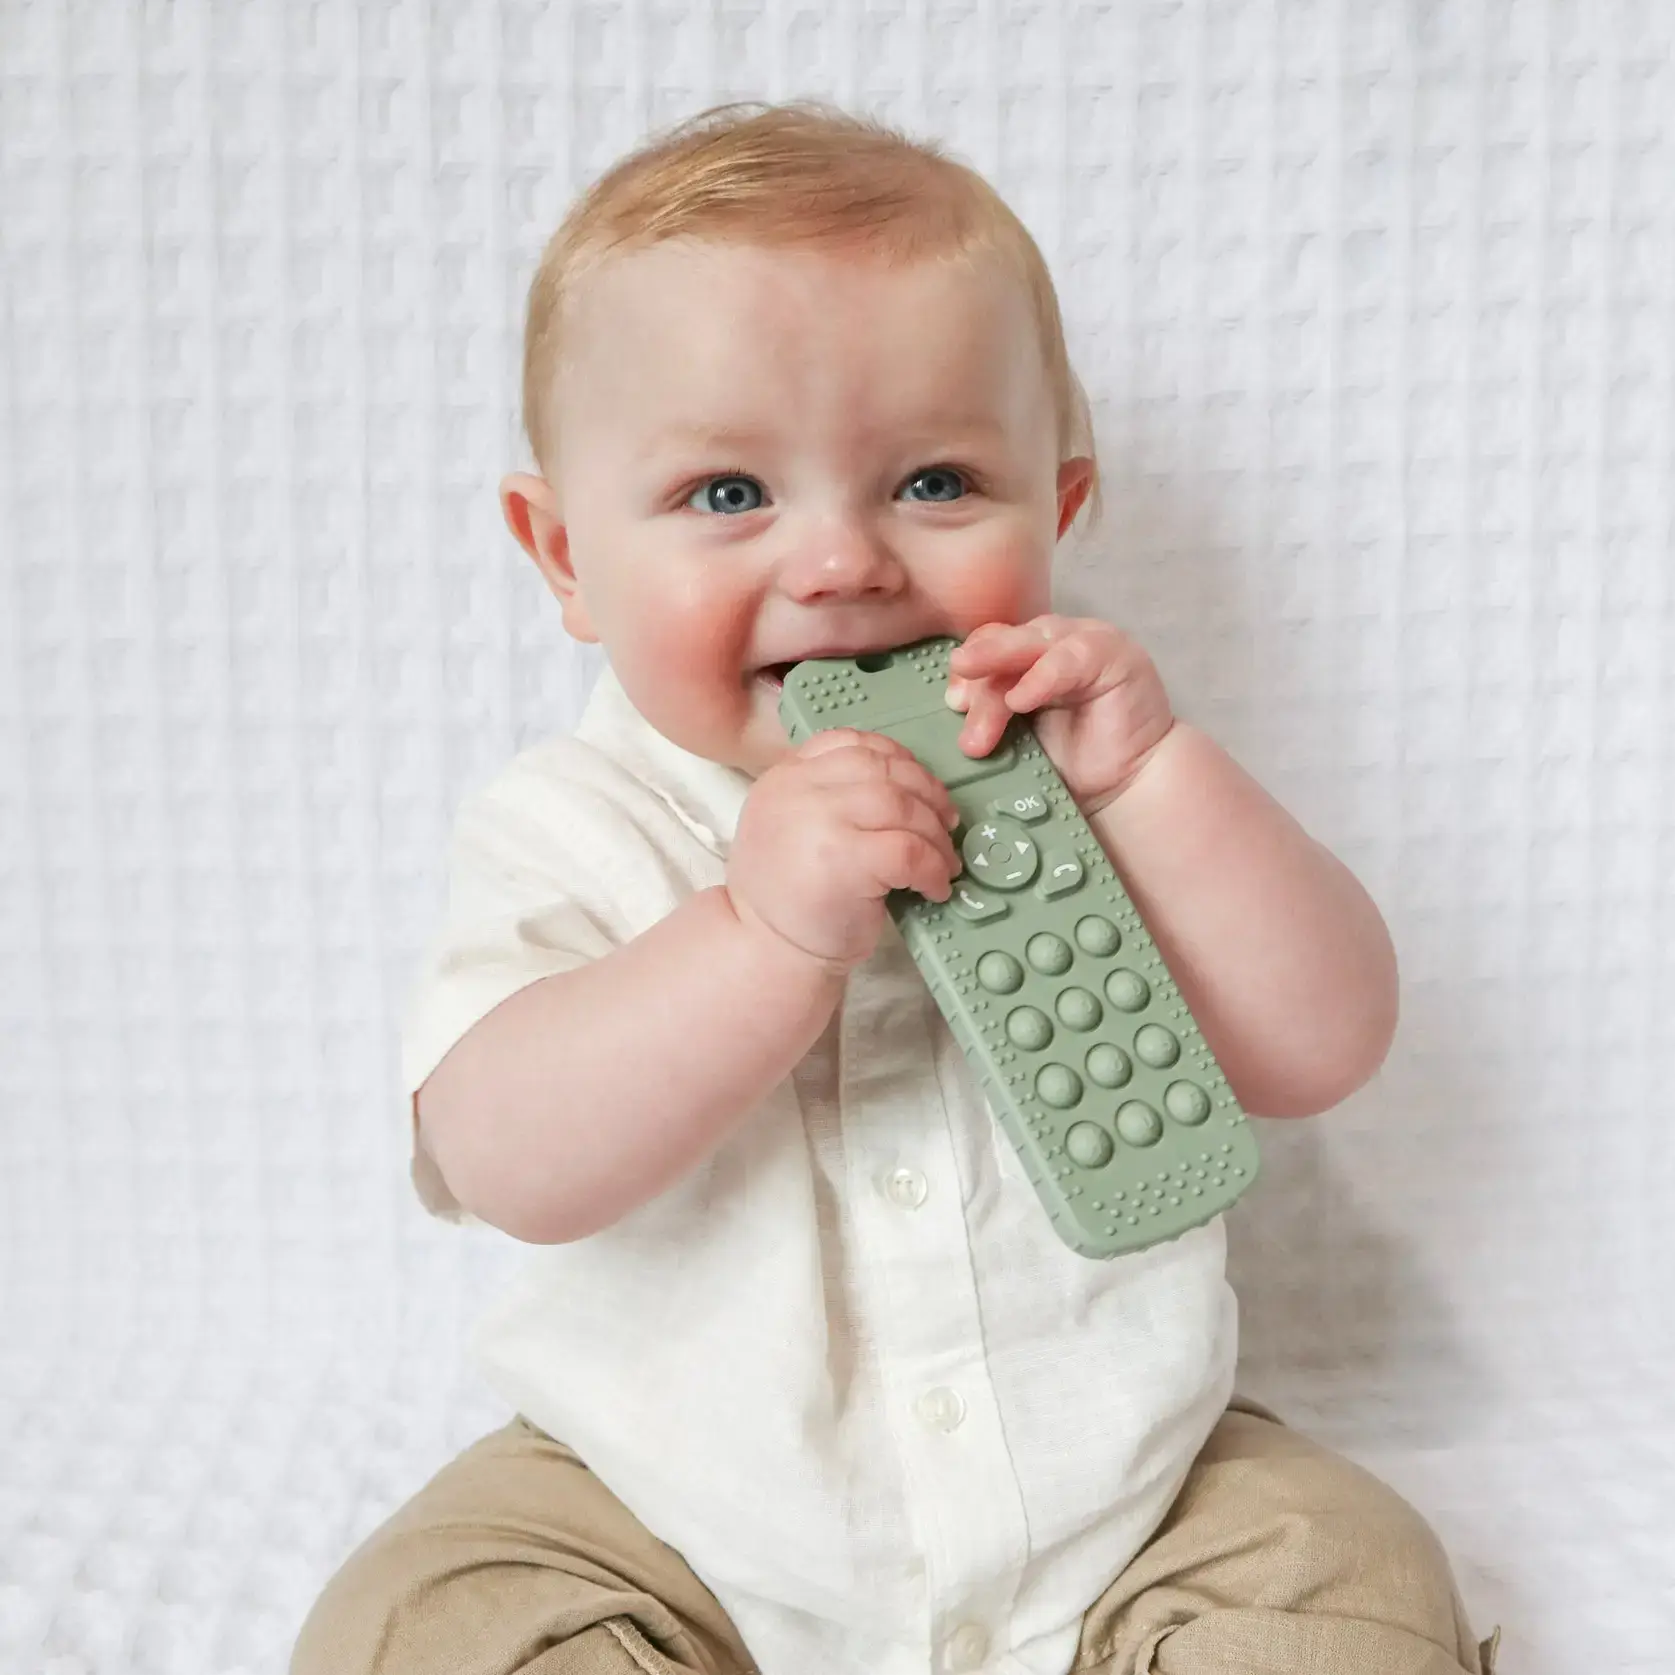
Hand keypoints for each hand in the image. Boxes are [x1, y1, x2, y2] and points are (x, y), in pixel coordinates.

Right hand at [727, 730, 961, 970]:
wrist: (766, 953)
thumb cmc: (792, 899)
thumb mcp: (794, 830)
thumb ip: (831, 798)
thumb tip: (911, 791)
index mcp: (785, 778)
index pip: (849, 743)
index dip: (896, 758)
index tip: (919, 786)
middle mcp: (796, 790)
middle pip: (881, 769)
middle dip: (927, 793)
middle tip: (947, 824)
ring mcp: (818, 822)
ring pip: (900, 805)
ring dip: (935, 834)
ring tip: (944, 862)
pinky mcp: (843, 860)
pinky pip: (908, 849)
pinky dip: (932, 867)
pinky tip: (934, 887)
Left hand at [947, 616, 1174, 812]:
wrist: (1128, 786)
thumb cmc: (1074, 763)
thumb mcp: (1019, 735)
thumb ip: (991, 712)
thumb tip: (948, 708)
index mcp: (1028, 656)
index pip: (988, 644)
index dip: (967, 669)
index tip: (950, 702)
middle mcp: (1054, 642)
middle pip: (1004, 641)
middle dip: (977, 668)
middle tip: (954, 699)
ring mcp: (1085, 642)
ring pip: (1031, 645)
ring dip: (999, 676)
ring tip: (974, 706)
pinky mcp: (1114, 655)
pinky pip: (1071, 657)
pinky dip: (1042, 677)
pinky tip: (1021, 699)